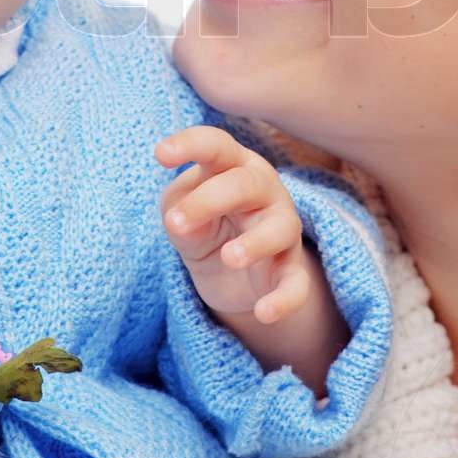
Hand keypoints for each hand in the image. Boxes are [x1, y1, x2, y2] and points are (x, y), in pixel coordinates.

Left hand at [155, 125, 311, 324]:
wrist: (230, 274)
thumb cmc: (204, 223)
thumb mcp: (181, 215)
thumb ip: (180, 211)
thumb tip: (182, 222)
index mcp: (232, 166)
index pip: (217, 146)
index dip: (191, 144)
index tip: (160, 154)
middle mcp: (264, 191)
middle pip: (247, 183)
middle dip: (211, 199)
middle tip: (176, 223)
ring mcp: (282, 229)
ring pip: (281, 228)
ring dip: (256, 242)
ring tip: (228, 257)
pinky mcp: (290, 270)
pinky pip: (297, 284)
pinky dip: (285, 299)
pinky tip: (264, 313)